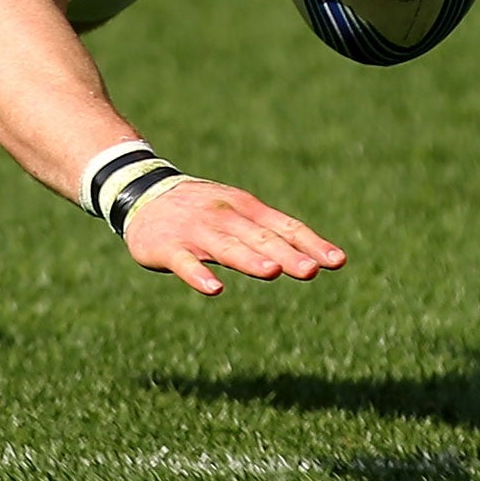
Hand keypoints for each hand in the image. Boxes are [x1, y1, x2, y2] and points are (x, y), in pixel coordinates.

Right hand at [121, 178, 345, 294]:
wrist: (142, 191)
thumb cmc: (202, 209)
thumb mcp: (238, 213)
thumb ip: (270, 235)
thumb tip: (314, 259)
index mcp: (246, 208)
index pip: (284, 226)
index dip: (310, 243)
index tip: (337, 261)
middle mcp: (224, 216)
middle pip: (260, 238)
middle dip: (286, 254)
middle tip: (311, 271)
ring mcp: (195, 231)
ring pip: (226, 247)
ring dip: (249, 259)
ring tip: (272, 272)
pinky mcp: (167, 246)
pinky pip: (185, 262)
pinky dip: (199, 274)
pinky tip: (215, 289)